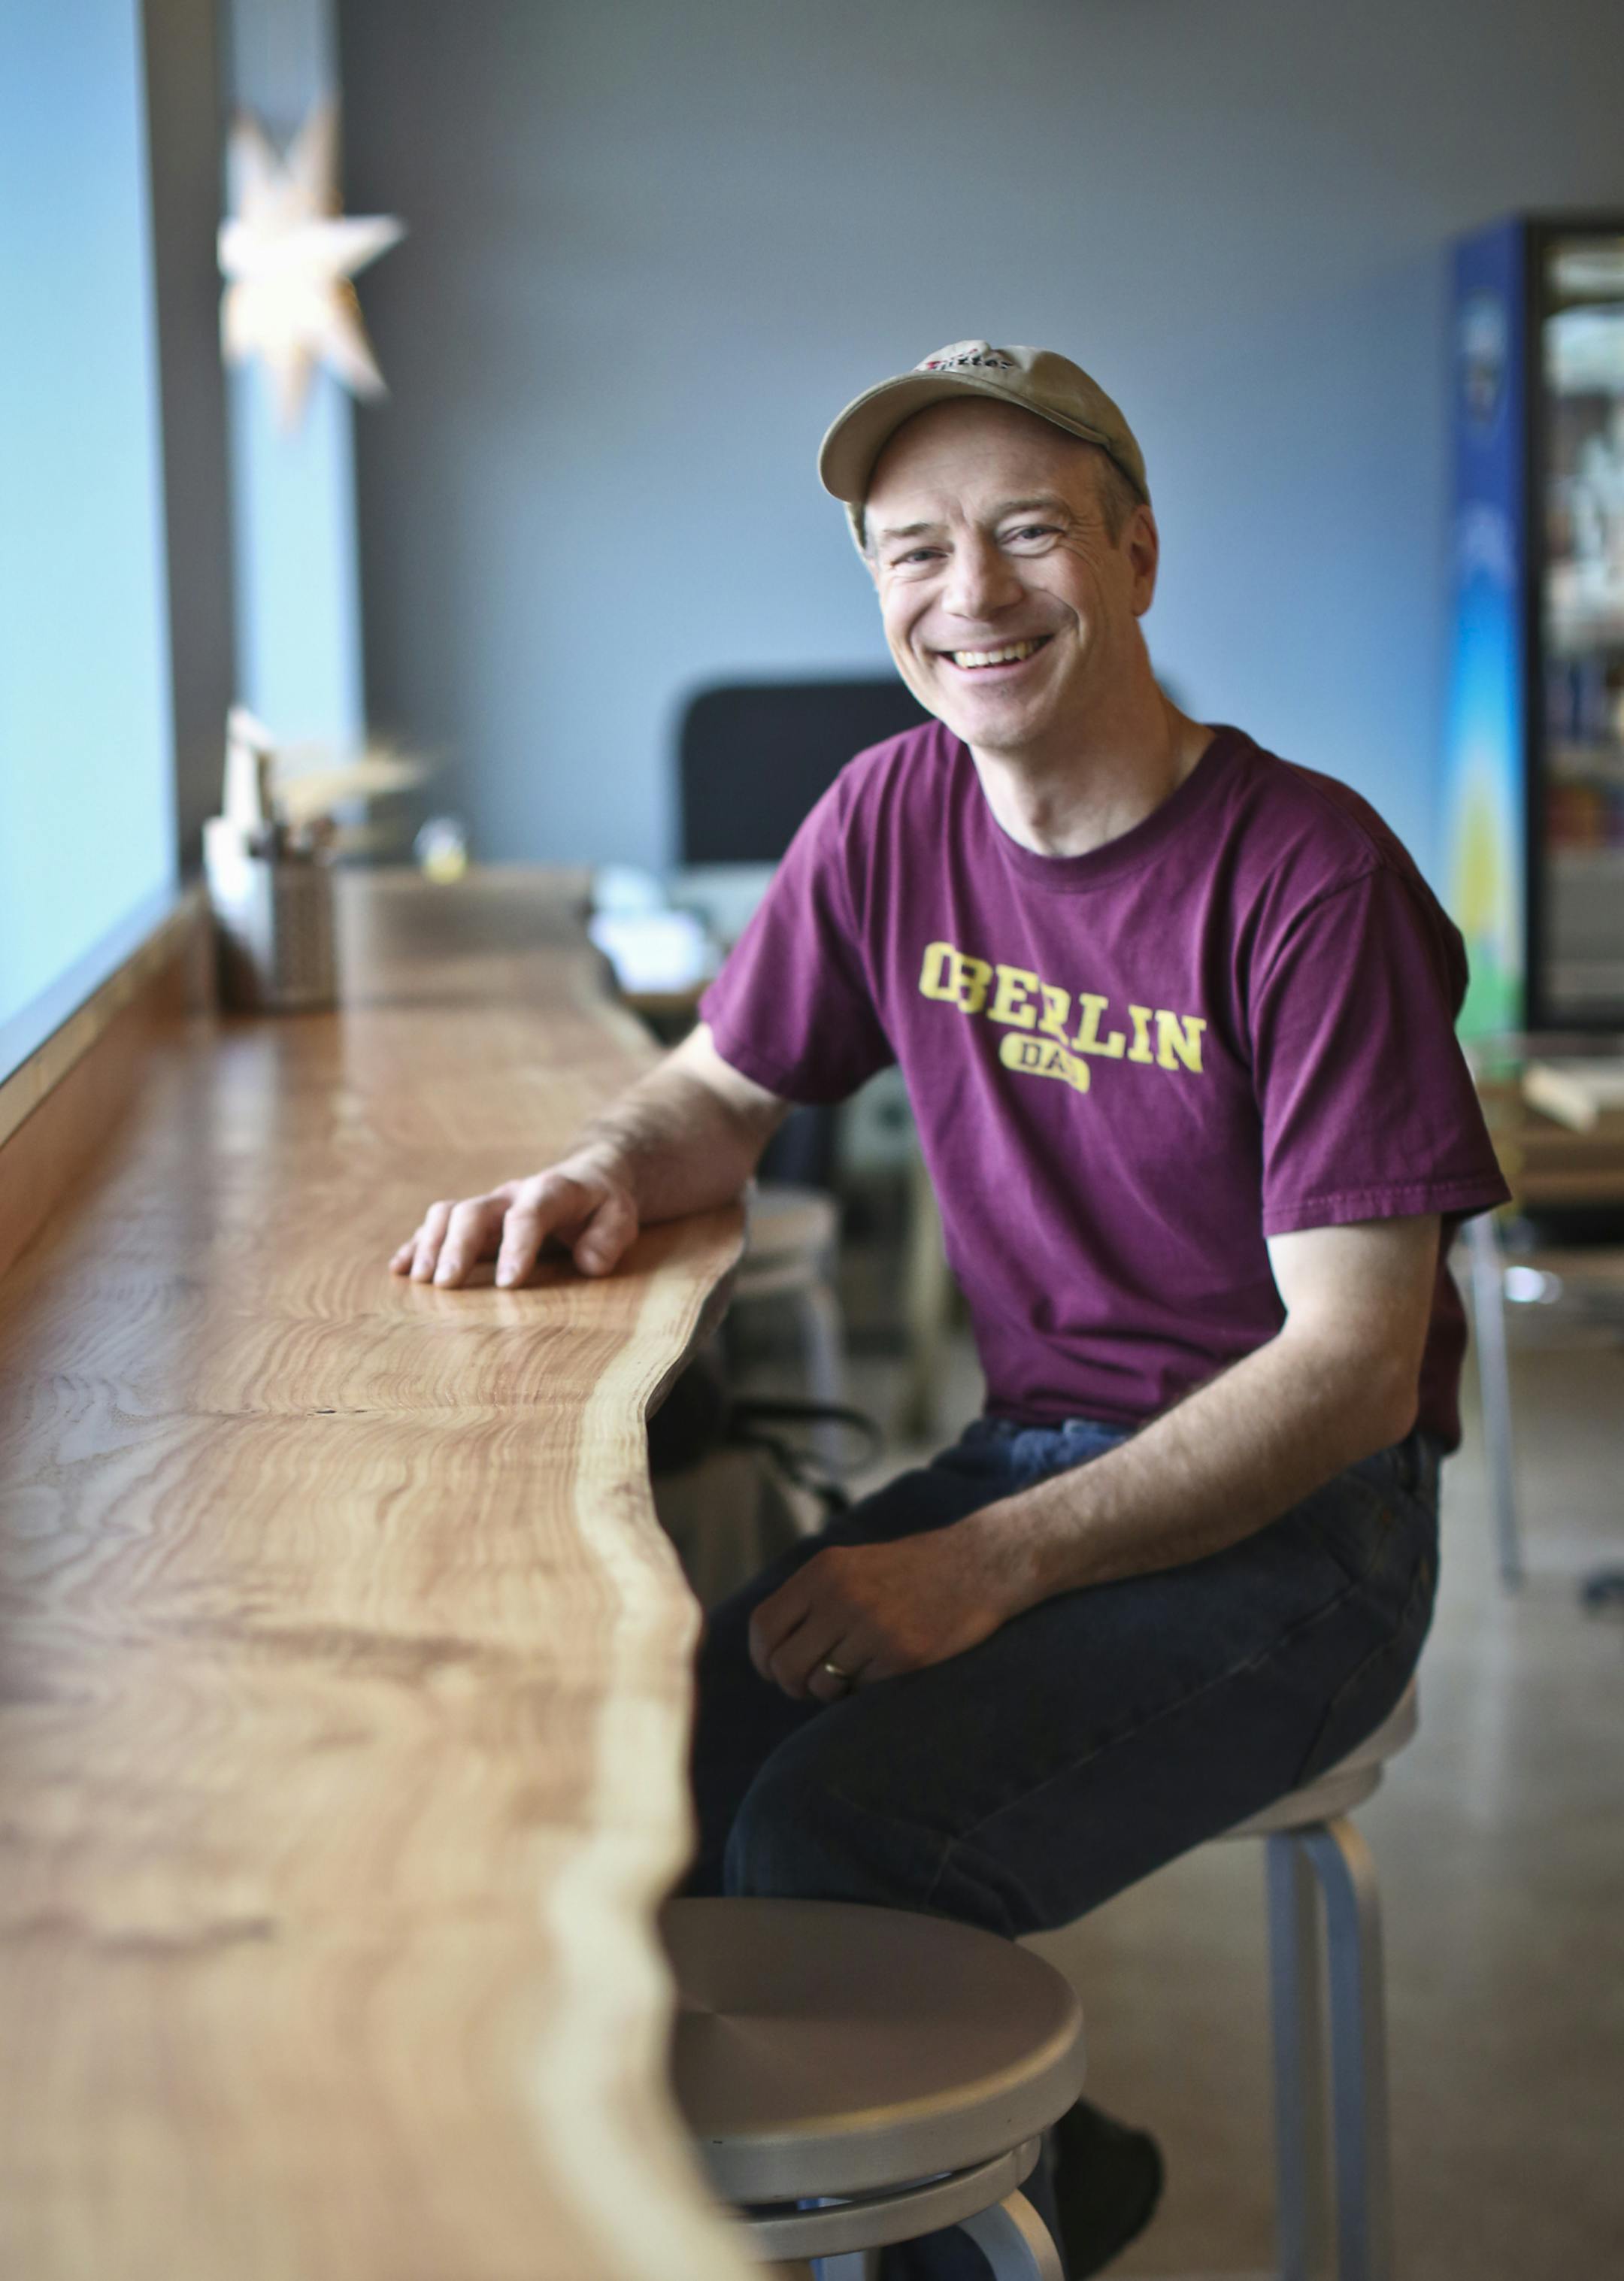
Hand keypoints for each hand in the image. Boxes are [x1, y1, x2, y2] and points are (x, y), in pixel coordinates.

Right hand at [389, 1155, 639, 1286]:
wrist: (587, 1179)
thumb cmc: (603, 1206)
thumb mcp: (621, 1218)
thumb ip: (609, 1238)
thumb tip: (589, 1263)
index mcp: (551, 1192)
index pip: (530, 1214)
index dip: (517, 1246)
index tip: (507, 1283)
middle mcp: (511, 1195)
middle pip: (474, 1211)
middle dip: (458, 1247)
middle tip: (446, 1285)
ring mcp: (488, 1205)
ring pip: (448, 1214)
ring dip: (431, 1245)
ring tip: (421, 1281)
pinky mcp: (473, 1219)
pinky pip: (437, 1226)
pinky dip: (417, 1245)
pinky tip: (401, 1269)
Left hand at [748, 1513, 1028, 1701]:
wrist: (978, 1564)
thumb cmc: (908, 1571)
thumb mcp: (849, 1566)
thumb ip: (809, 1599)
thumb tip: (768, 1652)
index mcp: (823, 1571)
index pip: (763, 1626)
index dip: (763, 1658)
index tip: (775, 1670)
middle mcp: (842, 1597)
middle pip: (785, 1665)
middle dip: (792, 1685)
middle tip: (811, 1684)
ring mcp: (873, 1627)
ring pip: (821, 1686)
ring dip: (832, 1689)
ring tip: (856, 1670)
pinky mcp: (903, 1655)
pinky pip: (860, 1691)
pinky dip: (866, 1688)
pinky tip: (886, 1665)